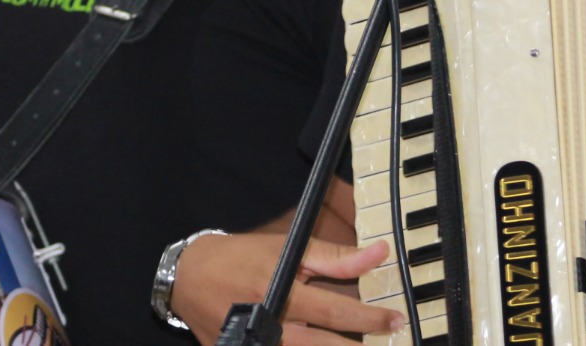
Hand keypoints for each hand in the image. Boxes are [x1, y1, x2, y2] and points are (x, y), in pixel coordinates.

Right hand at [171, 231, 400, 345]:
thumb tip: (377, 253)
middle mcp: (272, 328)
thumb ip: (334, 257)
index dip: (370, 319)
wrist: (191, 279)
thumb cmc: (242, 259)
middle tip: (390, 343)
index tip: (395, 320)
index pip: (336, 313)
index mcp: (283, 295)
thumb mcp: (288, 248)